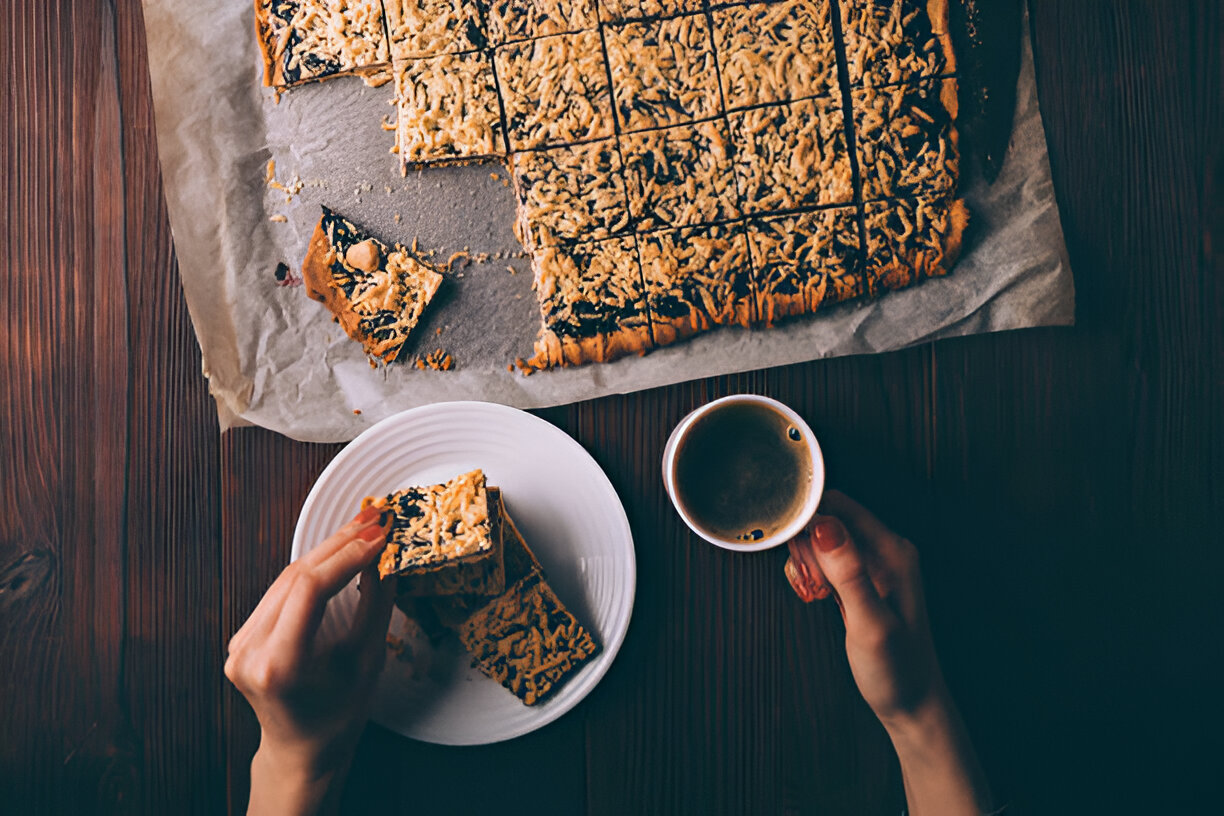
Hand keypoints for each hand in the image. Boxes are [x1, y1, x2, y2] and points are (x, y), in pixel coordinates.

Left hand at [225, 503, 395, 815]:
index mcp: (277, 666)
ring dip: (329, 549)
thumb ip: (375, 607)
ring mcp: (239, 644)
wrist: (302, 750)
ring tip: (364, 527)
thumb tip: (385, 558)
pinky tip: (340, 550)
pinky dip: (314, 568)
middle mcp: (248, 652)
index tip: (381, 536)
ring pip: (287, 577)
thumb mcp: (367, 662)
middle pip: (296, 577)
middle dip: (341, 543)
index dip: (347, 556)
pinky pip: (281, 590)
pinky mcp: (243, 635)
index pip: (310, 589)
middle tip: (377, 519)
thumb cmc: (338, 718)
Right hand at [785, 491, 993, 815]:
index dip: (808, 515)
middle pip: (829, 519)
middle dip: (804, 540)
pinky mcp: (863, 581)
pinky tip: (815, 594)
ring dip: (806, 558)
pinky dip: (813, 572)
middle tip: (803, 577)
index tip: (785, 536)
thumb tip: (825, 527)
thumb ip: (849, 573)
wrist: (913, 705)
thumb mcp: (870, 623)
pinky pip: (828, 560)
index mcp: (893, 551)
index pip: (840, 505)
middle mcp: (886, 551)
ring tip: (811, 590)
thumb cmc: (897, 670)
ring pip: (825, 539)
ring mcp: (875, 566)